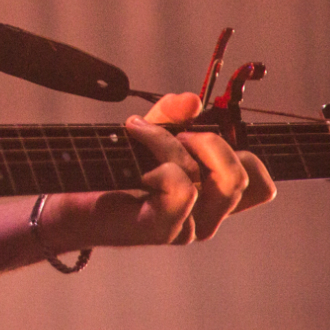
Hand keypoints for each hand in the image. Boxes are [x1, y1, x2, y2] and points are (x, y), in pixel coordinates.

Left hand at [44, 92, 275, 249]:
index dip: (244, 151)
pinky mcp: (163, 229)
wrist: (67, 202)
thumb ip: (172, 115)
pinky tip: (134, 163)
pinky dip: (158, 159)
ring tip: (141, 134)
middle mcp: (208, 218)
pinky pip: (182, 186)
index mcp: (213, 198)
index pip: (262, 185)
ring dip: (175, 144)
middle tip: (176, 133)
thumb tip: (193, 100)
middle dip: (213, 142)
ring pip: (214, 178)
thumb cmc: (110, 168)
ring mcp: (188, 228)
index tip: (202, 132)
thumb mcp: (148, 133)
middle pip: (245, 178)